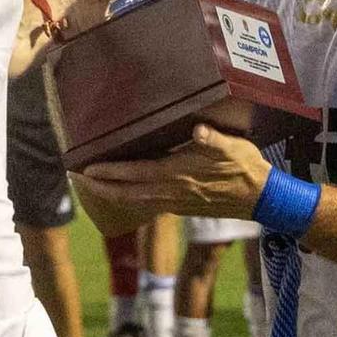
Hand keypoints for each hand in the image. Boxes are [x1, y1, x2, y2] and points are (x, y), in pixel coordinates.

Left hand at [76, 125, 272, 223]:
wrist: (261, 199)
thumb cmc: (246, 168)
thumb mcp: (233, 147)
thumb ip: (214, 138)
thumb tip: (199, 130)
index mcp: (178, 174)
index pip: (135, 173)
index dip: (109, 173)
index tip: (85, 170)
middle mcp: (172, 191)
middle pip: (126, 192)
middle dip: (99, 187)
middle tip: (75, 179)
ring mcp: (176, 202)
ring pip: (134, 200)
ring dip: (111, 194)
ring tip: (91, 187)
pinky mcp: (182, 207)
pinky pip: (147, 204)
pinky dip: (129, 199)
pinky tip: (123, 193)